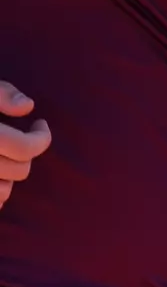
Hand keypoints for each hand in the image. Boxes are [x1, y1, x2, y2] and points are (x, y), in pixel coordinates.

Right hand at [0, 82, 50, 210]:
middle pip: (19, 170)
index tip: (40, 123)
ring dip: (10, 176)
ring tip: (5, 157)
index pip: (24, 147)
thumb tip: (28, 107)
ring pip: (4, 191)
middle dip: (28, 155)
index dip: (42, 137)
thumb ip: (3, 94)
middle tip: (23, 137)